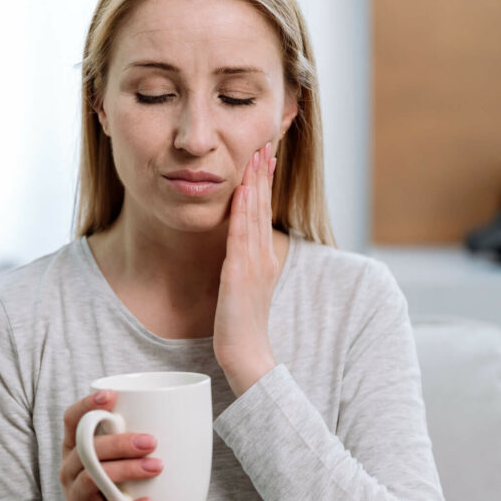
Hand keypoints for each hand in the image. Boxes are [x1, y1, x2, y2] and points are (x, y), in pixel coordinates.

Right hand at [50, 389, 161, 500]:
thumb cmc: (105, 487)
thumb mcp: (108, 462)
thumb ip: (128, 442)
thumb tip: (181, 419)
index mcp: (74, 448)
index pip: (72, 420)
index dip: (86, 405)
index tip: (110, 396)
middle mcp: (70, 469)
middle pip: (87, 449)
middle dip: (119, 442)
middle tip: (151, 441)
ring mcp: (76, 496)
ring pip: (92, 478)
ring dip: (127, 470)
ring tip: (156, 467)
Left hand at [214, 141, 279, 396]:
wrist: (246, 356)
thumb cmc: (242, 329)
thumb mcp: (245, 292)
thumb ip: (243, 271)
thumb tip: (236, 258)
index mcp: (264, 260)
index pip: (263, 214)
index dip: (264, 185)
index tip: (263, 159)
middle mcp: (262, 257)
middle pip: (263, 208)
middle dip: (263, 175)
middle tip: (265, 144)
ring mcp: (253, 265)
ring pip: (255, 215)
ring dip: (256, 184)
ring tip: (257, 156)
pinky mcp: (239, 275)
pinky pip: (241, 236)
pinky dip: (242, 211)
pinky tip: (241, 192)